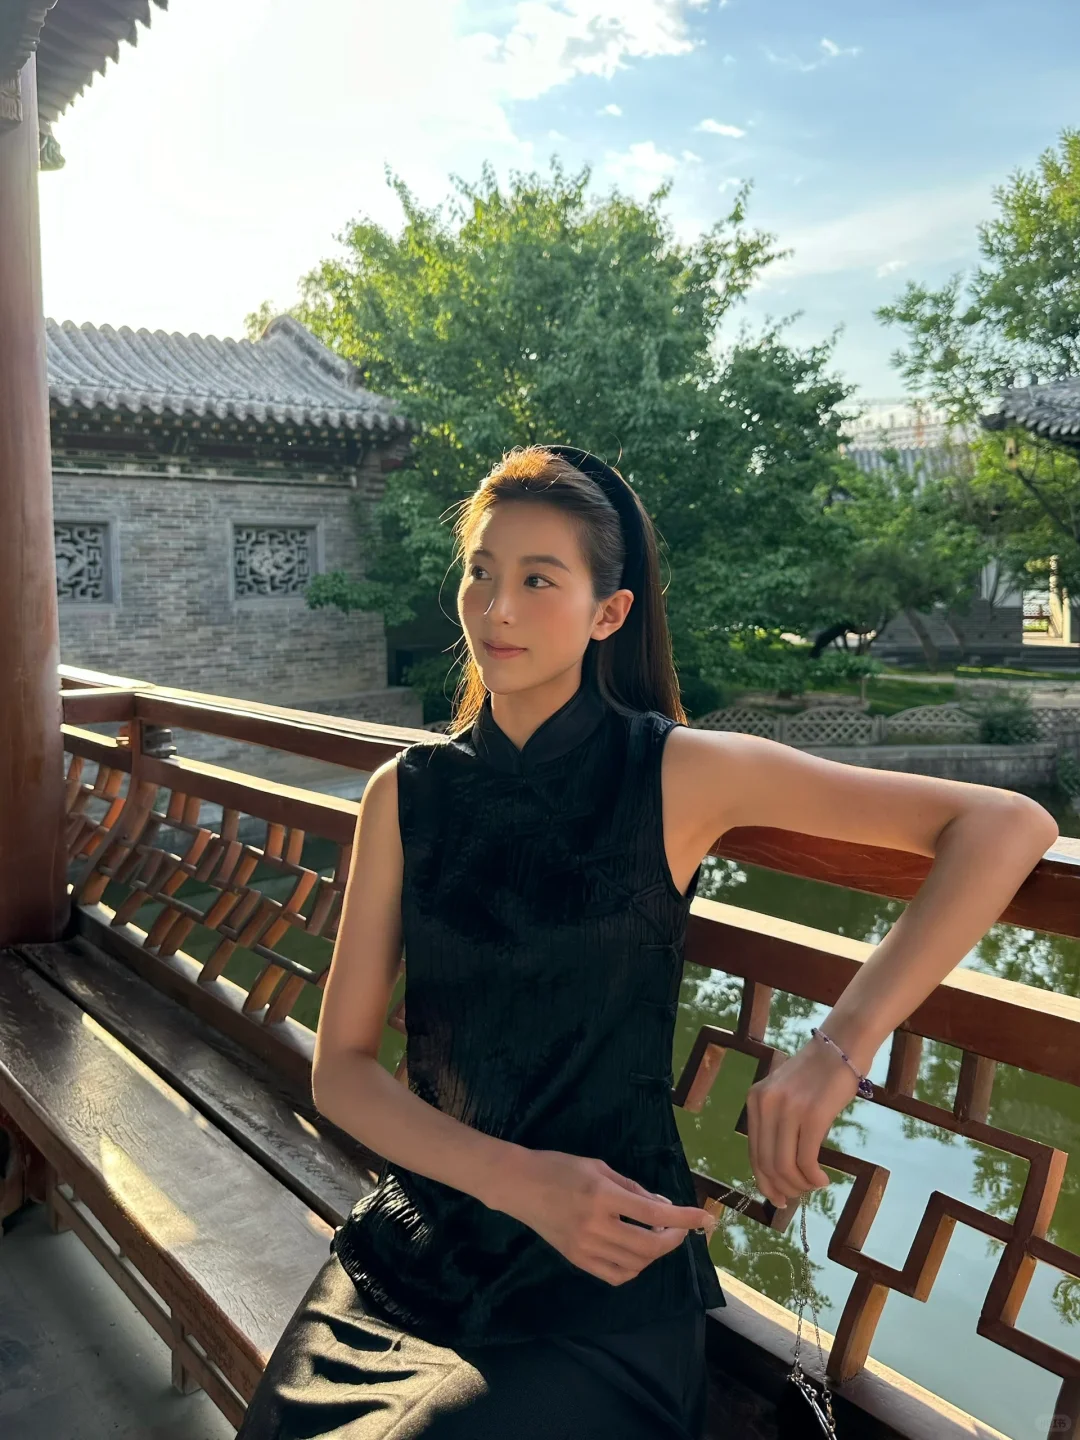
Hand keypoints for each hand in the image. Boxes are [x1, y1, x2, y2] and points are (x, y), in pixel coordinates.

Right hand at [494, 1148, 717, 1286]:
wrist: (519, 1186)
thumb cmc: (560, 1167)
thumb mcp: (599, 1167)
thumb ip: (633, 1189)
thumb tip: (663, 1207)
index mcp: (602, 1197)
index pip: (654, 1214)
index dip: (683, 1218)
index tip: (704, 1218)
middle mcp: (596, 1226)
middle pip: (649, 1246)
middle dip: (673, 1239)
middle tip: (679, 1228)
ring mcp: (585, 1248)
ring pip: (635, 1264)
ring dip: (654, 1253)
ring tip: (655, 1236)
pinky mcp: (577, 1261)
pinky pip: (616, 1275)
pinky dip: (634, 1267)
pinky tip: (636, 1252)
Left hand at [746, 1035, 860, 1208]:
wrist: (842, 1044)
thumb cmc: (818, 1072)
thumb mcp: (786, 1093)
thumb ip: (777, 1123)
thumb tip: (780, 1169)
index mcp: (755, 1099)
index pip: (753, 1153)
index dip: (764, 1181)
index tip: (777, 1198)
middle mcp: (765, 1104)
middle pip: (767, 1163)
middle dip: (783, 1188)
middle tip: (799, 1196)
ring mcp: (788, 1109)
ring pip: (785, 1165)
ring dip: (800, 1184)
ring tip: (815, 1184)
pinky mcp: (813, 1115)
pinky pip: (806, 1159)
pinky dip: (813, 1177)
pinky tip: (823, 1179)